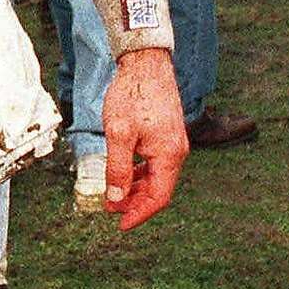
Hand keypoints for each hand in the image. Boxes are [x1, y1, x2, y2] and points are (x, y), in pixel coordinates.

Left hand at [102, 47, 188, 231]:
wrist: (145, 63)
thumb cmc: (132, 95)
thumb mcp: (119, 134)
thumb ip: (118, 169)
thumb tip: (116, 199)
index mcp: (169, 155)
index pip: (158, 198)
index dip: (139, 214)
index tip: (121, 225)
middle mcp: (176, 151)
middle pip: (158, 189)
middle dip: (135, 202)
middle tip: (111, 210)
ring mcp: (173, 141)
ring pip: (156, 176)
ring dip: (136, 188)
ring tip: (114, 194)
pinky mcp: (166, 133)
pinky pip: (155, 162)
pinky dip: (140, 172)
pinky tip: (125, 172)